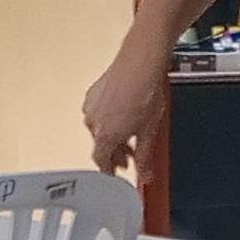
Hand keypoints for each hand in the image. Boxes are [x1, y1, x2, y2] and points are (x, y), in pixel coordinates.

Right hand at [83, 51, 168, 173]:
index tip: (116, 171)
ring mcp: (91, 106)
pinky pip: (99, 112)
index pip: (101, 162)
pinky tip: (123, 113)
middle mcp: (93, 123)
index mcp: (104, 137)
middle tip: (128, 153)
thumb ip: (144, 157)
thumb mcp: (149, 133)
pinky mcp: (93, 92)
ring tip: (129, 131)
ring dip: (112, 133)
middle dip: (115, 151)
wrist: (140, 64)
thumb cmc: (144, 94)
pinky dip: (109, 118)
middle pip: (101, 144)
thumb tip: (146, 174)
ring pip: (99, 128)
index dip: (110, 169)